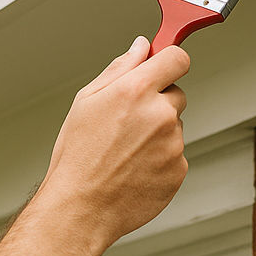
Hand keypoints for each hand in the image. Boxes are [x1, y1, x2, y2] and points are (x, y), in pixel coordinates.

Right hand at [37, 37, 191, 250]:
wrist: (81, 208)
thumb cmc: (77, 157)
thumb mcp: (86, 102)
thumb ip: (119, 68)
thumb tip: (140, 47)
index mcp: (135, 91)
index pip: (177, 58)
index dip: (169, 61)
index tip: (163, 67)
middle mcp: (160, 115)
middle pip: (176, 94)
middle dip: (157, 102)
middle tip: (126, 123)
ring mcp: (173, 144)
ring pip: (174, 127)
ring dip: (157, 133)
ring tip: (124, 152)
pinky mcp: (179, 169)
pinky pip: (175, 154)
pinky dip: (159, 159)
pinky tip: (133, 168)